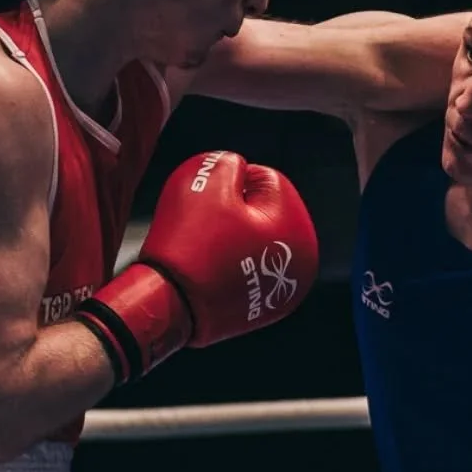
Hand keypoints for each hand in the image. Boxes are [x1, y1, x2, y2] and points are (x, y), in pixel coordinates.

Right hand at [75, 152, 318, 383]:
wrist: (170, 306)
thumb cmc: (190, 243)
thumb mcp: (205, 182)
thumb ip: (227, 163)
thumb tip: (236, 168)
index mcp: (298, 227)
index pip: (264, 179)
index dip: (227, 183)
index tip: (205, 203)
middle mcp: (301, 262)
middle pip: (260, 212)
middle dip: (232, 211)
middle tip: (203, 226)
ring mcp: (283, 290)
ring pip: (250, 240)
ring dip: (229, 237)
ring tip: (203, 249)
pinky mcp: (262, 308)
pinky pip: (242, 268)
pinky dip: (227, 265)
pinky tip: (207, 271)